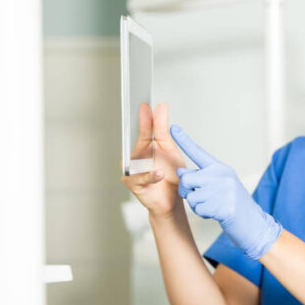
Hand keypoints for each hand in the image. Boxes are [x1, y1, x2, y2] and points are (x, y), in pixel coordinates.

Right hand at [121, 103, 188, 219]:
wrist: (172, 200)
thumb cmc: (170, 175)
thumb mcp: (170, 149)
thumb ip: (163, 129)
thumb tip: (161, 107)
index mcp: (146, 147)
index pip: (145, 129)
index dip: (145, 117)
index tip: (145, 104)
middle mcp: (136, 156)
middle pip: (140, 139)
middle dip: (144, 126)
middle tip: (145, 111)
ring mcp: (132, 169)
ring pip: (137, 158)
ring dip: (148, 152)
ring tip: (157, 142)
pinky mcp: (133, 183)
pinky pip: (140, 178)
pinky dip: (150, 176)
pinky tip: (158, 173)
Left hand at [171, 124, 281, 260]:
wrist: (253, 224)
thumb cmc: (233, 204)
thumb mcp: (221, 185)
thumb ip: (202, 177)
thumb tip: (181, 172)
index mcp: (221, 168)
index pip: (198, 152)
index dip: (184, 140)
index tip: (173, 127)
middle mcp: (222, 176)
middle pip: (187, 179)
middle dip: (186, 190)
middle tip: (200, 197)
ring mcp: (223, 191)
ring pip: (190, 197)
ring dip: (197, 205)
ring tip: (213, 206)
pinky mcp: (222, 207)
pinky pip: (197, 210)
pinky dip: (203, 214)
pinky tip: (216, 214)